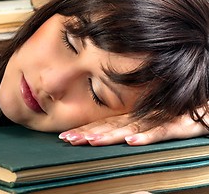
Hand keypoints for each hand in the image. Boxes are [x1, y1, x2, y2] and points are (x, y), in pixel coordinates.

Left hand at [59, 113, 208, 145]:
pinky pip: (164, 130)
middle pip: (114, 126)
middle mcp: (146, 116)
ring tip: (91, 140)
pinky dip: (147, 136)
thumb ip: (138, 127)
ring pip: (133, 127)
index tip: (67, 136)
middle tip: (68, 139)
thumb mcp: (157, 121)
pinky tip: (131, 141)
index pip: (108, 125)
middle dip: (89, 133)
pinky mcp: (184, 123)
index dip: (87, 130)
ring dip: (111, 135)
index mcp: (138, 117)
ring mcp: (164, 119)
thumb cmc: (185, 110)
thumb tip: (118, 137)